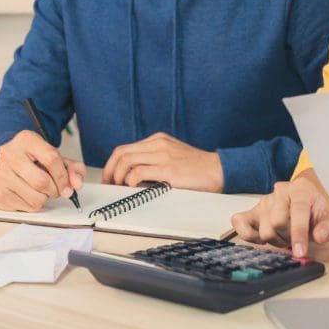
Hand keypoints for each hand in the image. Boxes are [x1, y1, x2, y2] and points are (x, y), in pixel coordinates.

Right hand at [0, 130, 85, 211]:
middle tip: (55, 189)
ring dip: (44, 198)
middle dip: (54, 190)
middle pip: (41, 181)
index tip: (68, 187)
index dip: (63, 176)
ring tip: (40, 190)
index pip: (51, 159)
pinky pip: (26, 208)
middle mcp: (9, 154)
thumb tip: (77, 184)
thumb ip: (72, 168)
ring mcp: (0, 174)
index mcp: (26, 139)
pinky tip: (28, 194)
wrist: (7, 167)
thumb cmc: (34, 161)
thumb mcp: (54, 157)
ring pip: (35, 198)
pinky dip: (33, 205)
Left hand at [102, 132, 223, 192]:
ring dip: (117, 176)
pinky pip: (138, 173)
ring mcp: (163, 155)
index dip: (112, 164)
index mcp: (158, 140)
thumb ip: (155, 159)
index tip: (109, 176)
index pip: (125, 148)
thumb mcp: (173, 155)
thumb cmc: (197, 167)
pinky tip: (132, 188)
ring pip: (126, 161)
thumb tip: (132, 175)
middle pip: (121, 153)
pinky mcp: (168, 170)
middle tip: (108, 184)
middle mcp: (158, 144)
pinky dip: (130, 181)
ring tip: (118, 187)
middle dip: (109, 170)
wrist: (219, 170)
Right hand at [230, 168, 328, 257]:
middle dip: (289, 238)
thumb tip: (319, 236)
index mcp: (300, 189)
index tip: (300, 252)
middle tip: (296, 239)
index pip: (296, 212)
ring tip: (285, 236)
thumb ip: (328, 227)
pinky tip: (262, 238)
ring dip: (277, 240)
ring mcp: (264, 201)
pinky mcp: (252, 211)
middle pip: (277, 223)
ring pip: (264, 230)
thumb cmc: (316, 210)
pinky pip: (239, 223)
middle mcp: (280, 192)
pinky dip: (249, 235)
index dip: (298, 234)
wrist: (306, 202)